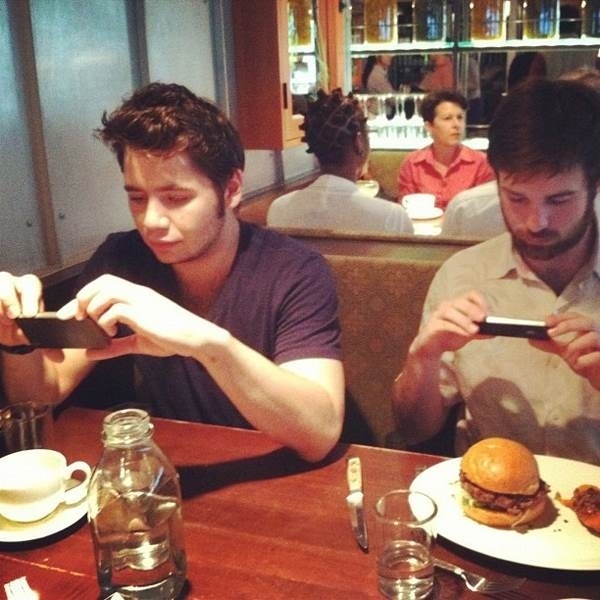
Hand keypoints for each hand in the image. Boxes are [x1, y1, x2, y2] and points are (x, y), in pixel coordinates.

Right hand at [0, 272, 42, 345]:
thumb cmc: (23, 329)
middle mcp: (9, 284)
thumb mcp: (35, 336)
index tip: (30, 314)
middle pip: (5, 280)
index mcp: (29, 289)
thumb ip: (48, 346)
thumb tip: (58, 357)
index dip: (30, 297)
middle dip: (9, 298)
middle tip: (13, 316)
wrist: (8, 332)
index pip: (30, 284)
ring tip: (2, 319)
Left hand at [58, 274, 217, 358]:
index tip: (76, 314)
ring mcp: (141, 300)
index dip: (86, 295)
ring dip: (94, 308)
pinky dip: (106, 320)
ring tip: (98, 325)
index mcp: (137, 295)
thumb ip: (114, 346)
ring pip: (105, 291)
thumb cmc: (172, 338)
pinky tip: (111, 333)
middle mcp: (138, 293)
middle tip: (80, 318)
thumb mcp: (138, 343)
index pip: (105, 284)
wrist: (196, 337)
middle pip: (102, 281)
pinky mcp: (143, 312)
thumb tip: (90, 353)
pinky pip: (115, 309)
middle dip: (84, 297)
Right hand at [410, 290, 488, 357]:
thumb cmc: (450, 335)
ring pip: (450, 311)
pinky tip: (466, 335)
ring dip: (464, 320)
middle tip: (483, 319)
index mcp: (459, 304)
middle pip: (461, 302)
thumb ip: (480, 332)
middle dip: (473, 309)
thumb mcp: (468, 333)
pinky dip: (457, 329)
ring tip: (475, 330)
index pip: (471, 295)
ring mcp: (438, 315)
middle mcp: (447, 306)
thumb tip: (494, 333)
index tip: (489, 314)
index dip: (482, 302)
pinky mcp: (432, 326)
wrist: (431, 346)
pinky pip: (444, 324)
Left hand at [533, 312, 599, 389]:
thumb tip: (531, 339)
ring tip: (567, 351)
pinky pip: (599, 355)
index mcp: (587, 329)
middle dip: (567, 325)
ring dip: (576, 343)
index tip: (545, 321)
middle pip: (585, 322)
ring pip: (593, 337)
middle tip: (550, 332)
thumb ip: (550, 344)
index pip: (574, 317)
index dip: (560, 317)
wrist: (599, 377)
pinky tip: (579, 363)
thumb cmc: (586, 360)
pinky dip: (586, 359)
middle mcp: (597, 333)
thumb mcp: (566, 351)